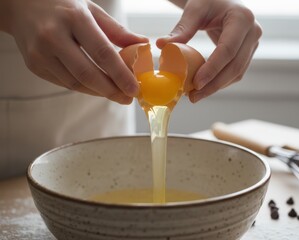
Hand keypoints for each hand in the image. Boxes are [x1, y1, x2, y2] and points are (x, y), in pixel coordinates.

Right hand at [3, 0, 147, 103]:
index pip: (102, 52)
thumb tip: (143, 45)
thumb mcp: (91, 10)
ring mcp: (41, 53)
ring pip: (75, 83)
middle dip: (111, 91)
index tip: (134, 89)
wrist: (21, 6)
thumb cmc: (63, 6)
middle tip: (127, 99)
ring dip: (99, 92)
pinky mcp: (34, 65)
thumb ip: (117, 31)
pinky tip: (97, 88)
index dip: (120, 75)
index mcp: (74, 18)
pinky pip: (64, 83)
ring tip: (115, 94)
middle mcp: (54, 36)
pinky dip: (84, 88)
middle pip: (88, 73)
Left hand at [157, 0, 261, 102]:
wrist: (222, 0)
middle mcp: (253, 32)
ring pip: (237, 73)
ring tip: (196, 96)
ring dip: (216, 87)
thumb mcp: (194, 10)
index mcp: (242, 19)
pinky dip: (220, 82)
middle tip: (193, 97)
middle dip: (213, 85)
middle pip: (234, 66)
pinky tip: (205, 88)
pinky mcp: (248, 53)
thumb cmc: (208, 1)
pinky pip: (236, 73)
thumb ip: (181, 29)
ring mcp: (253, 44)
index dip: (212, 69)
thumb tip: (161, 45)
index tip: (196, 84)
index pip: (227, 50)